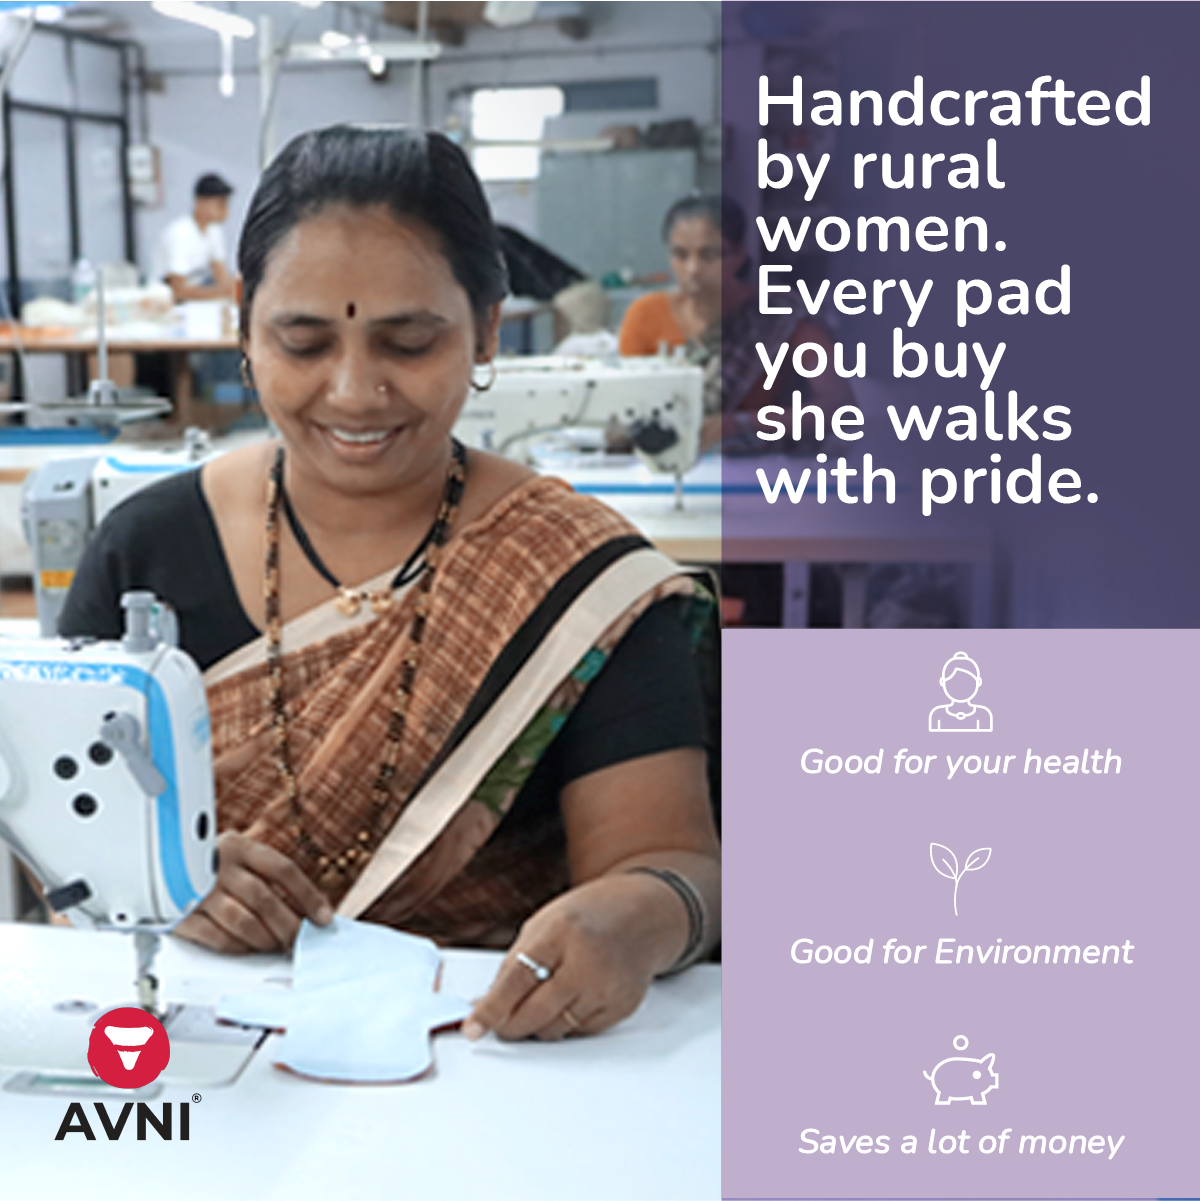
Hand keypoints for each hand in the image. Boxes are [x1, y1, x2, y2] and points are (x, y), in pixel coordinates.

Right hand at [175, 831, 332, 953]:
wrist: (151, 863)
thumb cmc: (206, 866)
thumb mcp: (236, 858)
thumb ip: (267, 878)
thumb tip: (309, 910)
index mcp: (239, 846)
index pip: (284, 869)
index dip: (308, 896)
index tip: (323, 917)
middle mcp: (218, 865)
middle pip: (265, 899)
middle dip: (289, 925)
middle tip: (300, 941)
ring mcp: (197, 889)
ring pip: (243, 921)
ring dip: (266, 939)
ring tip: (277, 947)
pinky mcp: (179, 913)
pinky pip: (216, 937)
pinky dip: (238, 947)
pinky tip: (248, 949)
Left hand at [461, 873, 683, 1040]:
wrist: (643, 914)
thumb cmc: (588, 916)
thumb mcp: (545, 923)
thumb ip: (516, 962)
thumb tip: (487, 1003)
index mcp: (561, 931)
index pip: (517, 979)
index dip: (491, 1008)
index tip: (473, 1028)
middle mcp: (586, 960)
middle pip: (535, 1013)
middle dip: (510, 1025)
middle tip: (499, 1024)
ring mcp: (607, 986)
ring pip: (555, 1029)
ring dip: (537, 1024)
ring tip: (540, 1001)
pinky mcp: (622, 1006)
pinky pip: (579, 1031)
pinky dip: (565, 1022)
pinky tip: (570, 999)